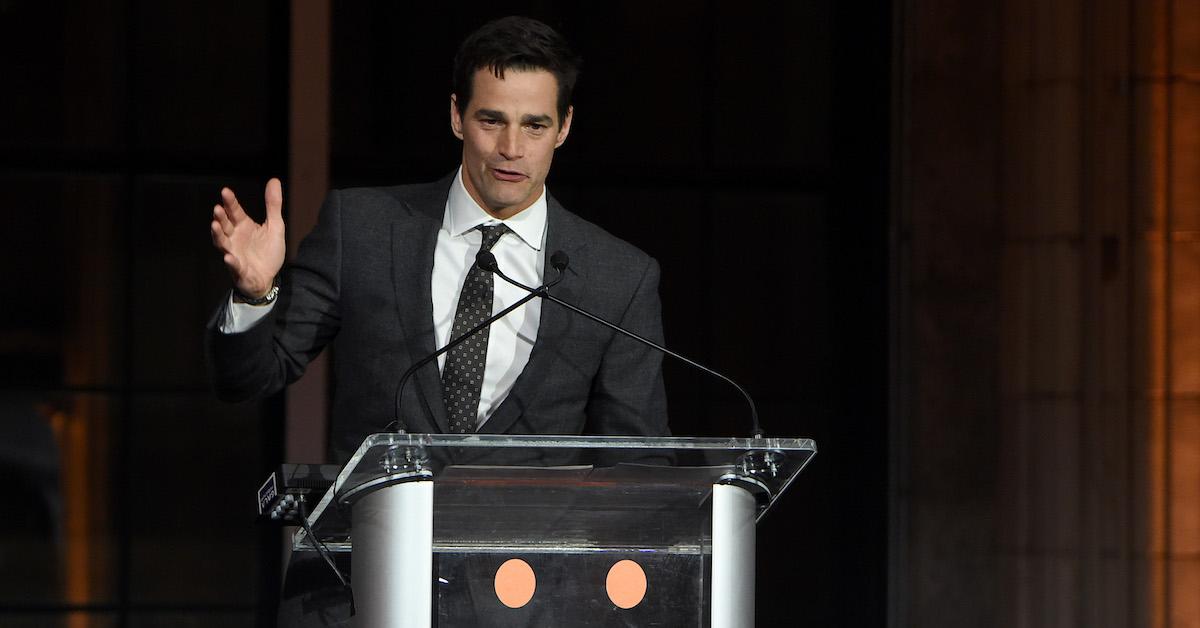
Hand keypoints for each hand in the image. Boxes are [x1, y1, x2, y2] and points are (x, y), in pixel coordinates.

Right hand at [210, 178, 285, 297]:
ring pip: (222, 243)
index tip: (225, 191)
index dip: (230, 202)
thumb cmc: (268, 251)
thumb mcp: (275, 226)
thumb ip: (273, 205)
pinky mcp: (239, 269)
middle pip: (225, 225)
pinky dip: (231, 261)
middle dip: (220, 217)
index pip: (234, 211)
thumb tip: (274, 180)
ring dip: (218, 235)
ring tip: (214, 225)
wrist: (269, 277)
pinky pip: (233, 265)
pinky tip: (228, 257)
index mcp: (243, 226)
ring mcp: (234, 253)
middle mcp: (235, 238)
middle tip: (217, 208)